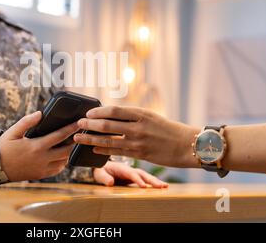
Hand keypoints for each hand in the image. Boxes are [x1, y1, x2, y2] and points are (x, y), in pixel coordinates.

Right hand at [0, 111, 77, 181]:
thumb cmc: (4, 147)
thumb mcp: (13, 132)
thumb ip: (27, 122)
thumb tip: (40, 113)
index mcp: (36, 146)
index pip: (60, 136)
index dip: (71, 129)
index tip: (78, 123)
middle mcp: (42, 159)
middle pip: (66, 150)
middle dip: (74, 142)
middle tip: (79, 134)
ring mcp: (42, 168)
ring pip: (63, 161)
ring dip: (69, 152)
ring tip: (71, 143)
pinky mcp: (40, 175)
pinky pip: (57, 170)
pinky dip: (62, 162)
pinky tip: (61, 156)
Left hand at [73, 106, 199, 167]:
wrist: (187, 145)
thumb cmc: (169, 130)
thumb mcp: (151, 117)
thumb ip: (133, 117)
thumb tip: (111, 116)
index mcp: (141, 113)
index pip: (114, 110)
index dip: (99, 111)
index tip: (88, 113)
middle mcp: (138, 126)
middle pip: (108, 124)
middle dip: (90, 124)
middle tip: (78, 124)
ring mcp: (138, 141)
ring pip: (109, 139)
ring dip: (91, 138)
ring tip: (78, 138)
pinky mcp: (140, 154)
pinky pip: (117, 151)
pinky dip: (103, 149)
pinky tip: (94, 148)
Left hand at [93, 161, 167, 187]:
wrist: (102, 167)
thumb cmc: (100, 170)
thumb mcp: (99, 173)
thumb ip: (104, 178)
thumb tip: (111, 182)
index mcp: (122, 168)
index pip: (132, 174)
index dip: (138, 180)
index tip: (144, 186)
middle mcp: (130, 170)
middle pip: (143, 174)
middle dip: (152, 180)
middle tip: (162, 186)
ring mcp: (133, 173)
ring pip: (146, 176)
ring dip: (155, 181)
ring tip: (165, 186)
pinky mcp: (135, 177)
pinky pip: (145, 179)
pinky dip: (153, 182)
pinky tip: (161, 186)